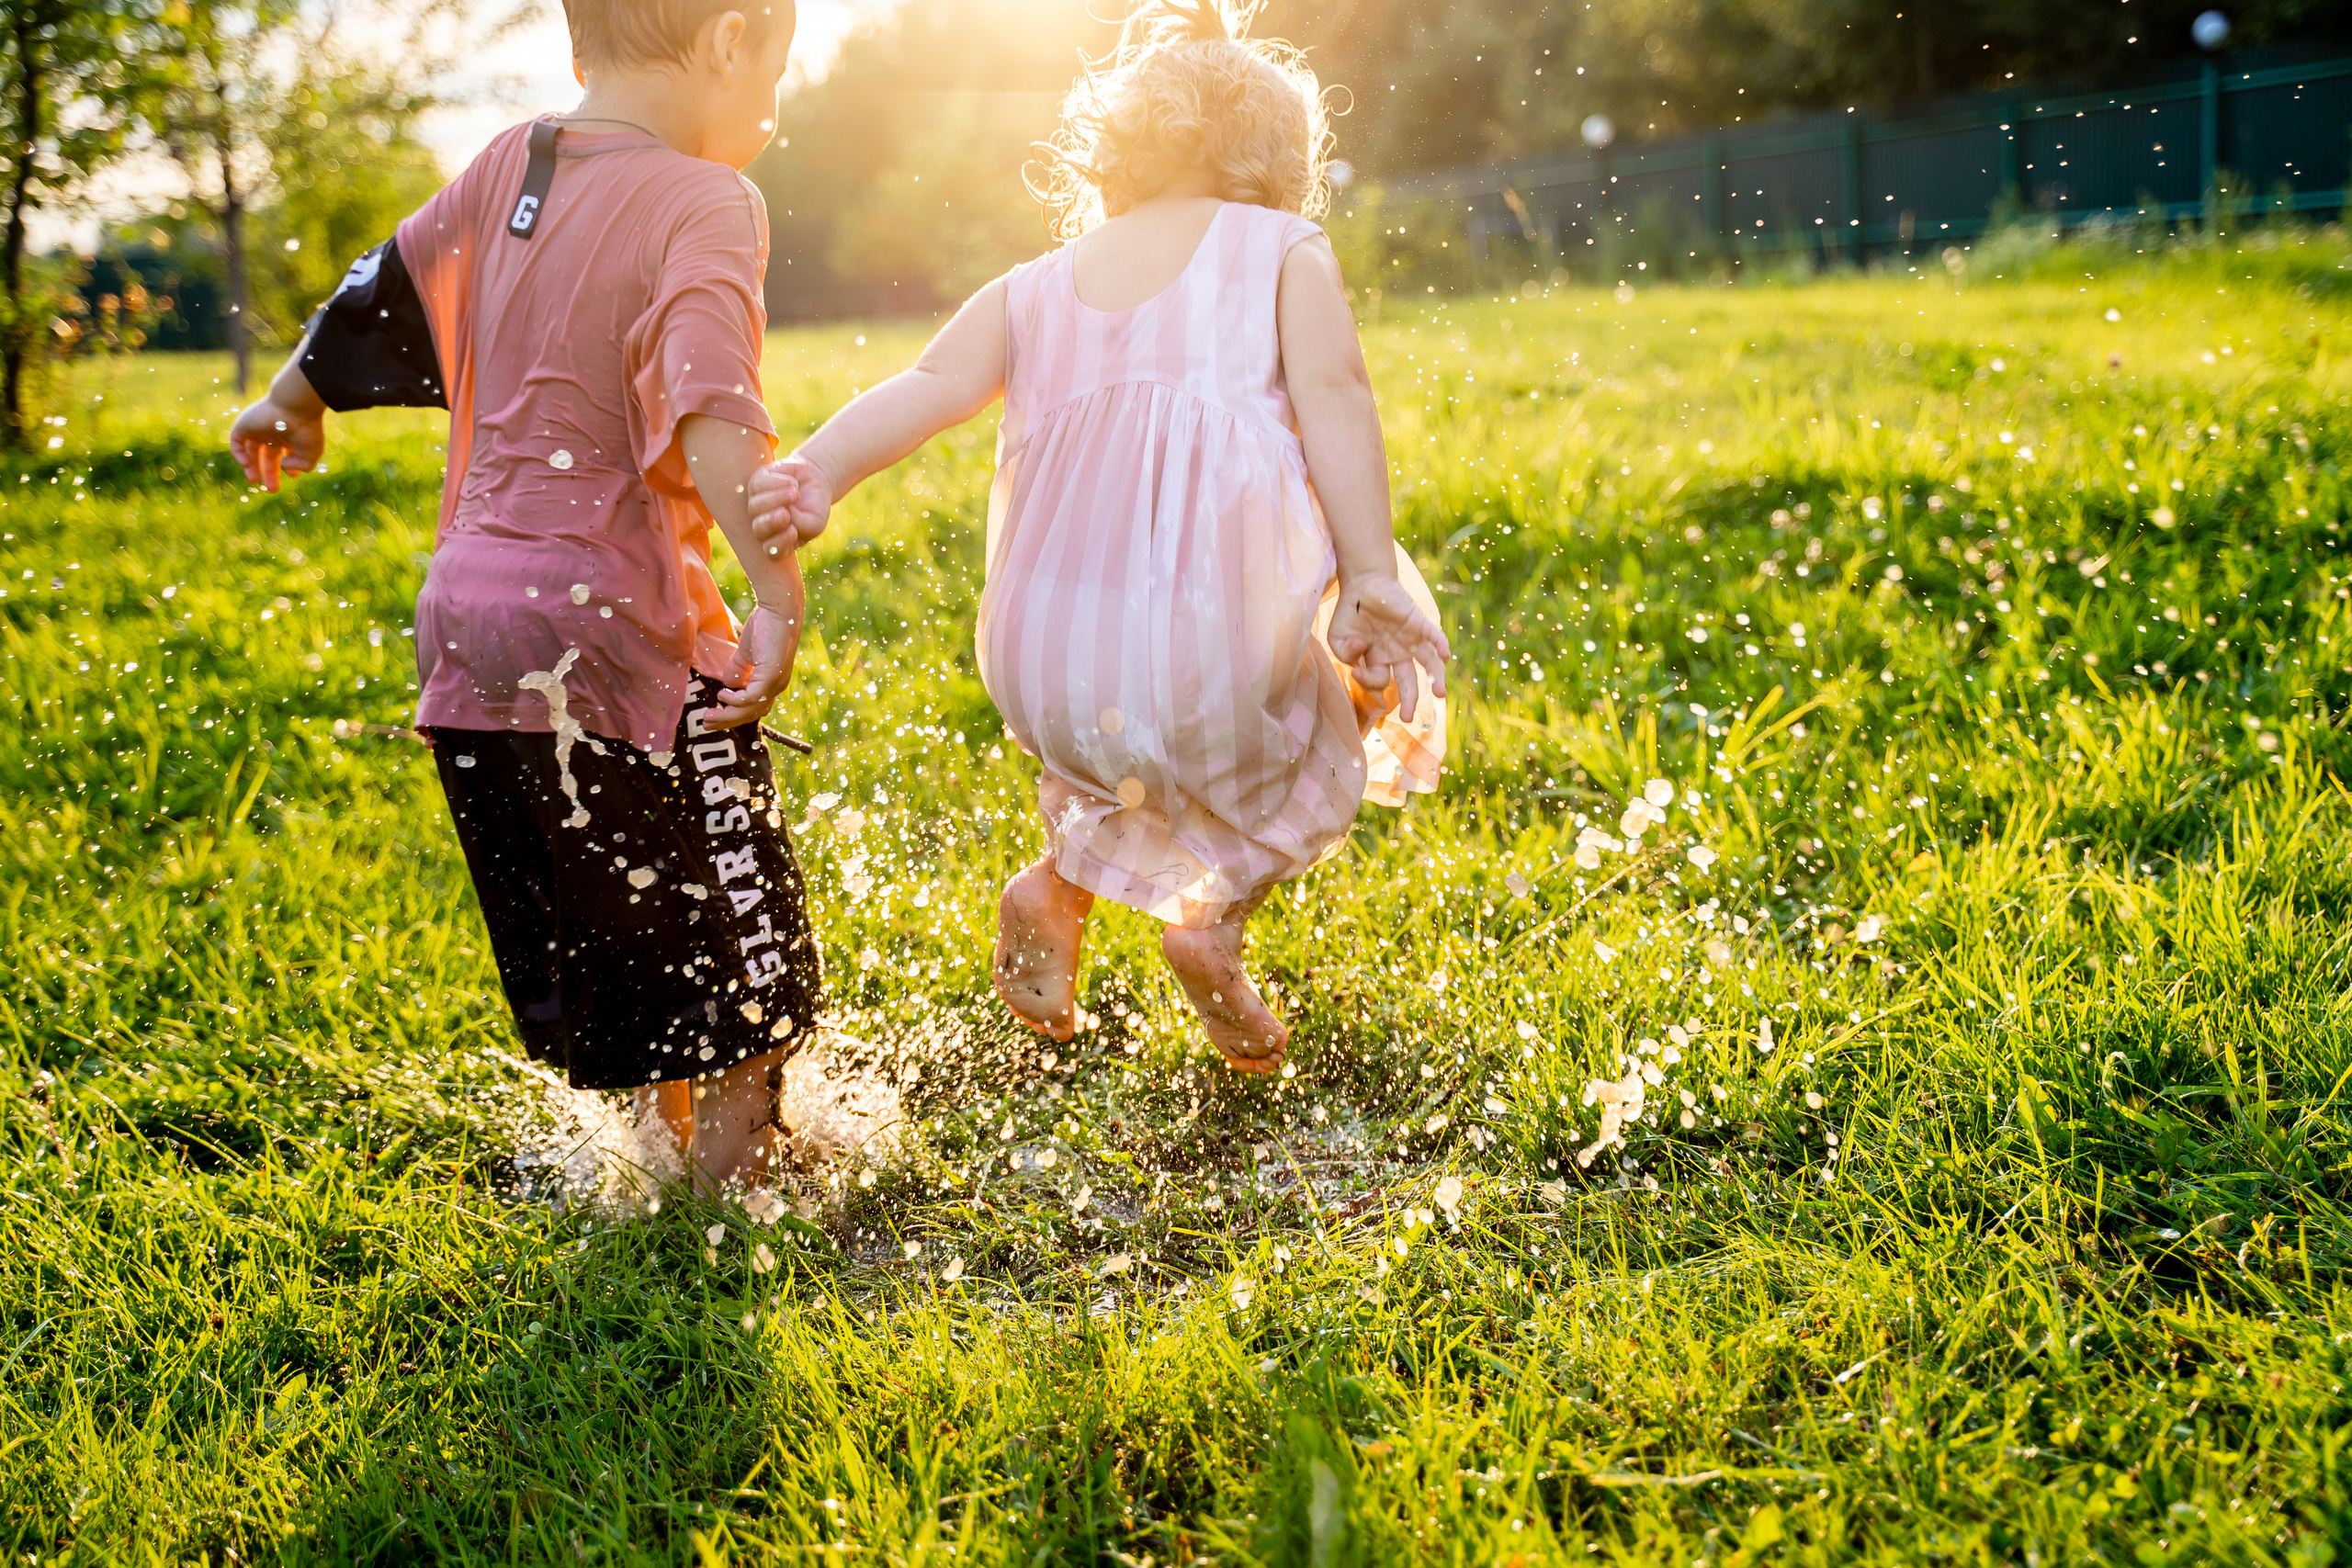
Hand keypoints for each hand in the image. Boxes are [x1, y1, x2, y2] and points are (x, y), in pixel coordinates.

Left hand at [228, 394, 325, 491]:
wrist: (295, 407)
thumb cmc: (306, 430)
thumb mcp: (311, 455)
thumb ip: (302, 466)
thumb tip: (283, 466)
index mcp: (291, 436)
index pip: (286, 453)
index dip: (289, 467)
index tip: (293, 475)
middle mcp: (274, 432)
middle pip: (267, 455)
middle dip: (269, 472)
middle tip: (271, 489)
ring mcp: (259, 428)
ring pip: (251, 449)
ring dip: (251, 466)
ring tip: (254, 480)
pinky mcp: (244, 424)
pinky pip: (237, 441)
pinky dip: (239, 454)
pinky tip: (246, 464)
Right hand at [701, 602, 800, 729]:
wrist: (778, 610)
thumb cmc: (765, 626)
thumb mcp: (746, 653)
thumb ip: (737, 669)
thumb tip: (726, 685)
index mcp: (771, 683)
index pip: (753, 708)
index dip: (733, 716)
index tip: (713, 717)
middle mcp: (776, 687)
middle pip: (750, 714)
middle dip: (726, 721)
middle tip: (706, 723)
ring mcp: (775, 683)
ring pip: (749, 710)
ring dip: (727, 716)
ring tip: (709, 715)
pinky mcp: (771, 675)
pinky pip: (751, 697)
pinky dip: (735, 701)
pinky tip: (722, 696)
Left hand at [746, 453, 833, 555]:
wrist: (818, 482)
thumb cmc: (815, 507)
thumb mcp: (816, 522)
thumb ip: (801, 525)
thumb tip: (783, 510)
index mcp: (779, 541)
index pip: (771, 551)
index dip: (779, 542)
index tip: (794, 531)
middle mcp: (764, 524)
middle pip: (758, 529)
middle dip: (770, 522)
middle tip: (785, 514)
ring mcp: (757, 504)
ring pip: (755, 506)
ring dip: (777, 499)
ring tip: (795, 494)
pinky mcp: (757, 483)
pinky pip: (758, 485)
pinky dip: (778, 483)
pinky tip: (792, 483)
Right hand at [1325, 571, 1451, 723]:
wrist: (1362, 583)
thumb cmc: (1350, 613)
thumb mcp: (1338, 638)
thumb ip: (1345, 654)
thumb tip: (1361, 651)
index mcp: (1379, 661)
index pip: (1379, 681)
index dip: (1368, 681)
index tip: (1357, 670)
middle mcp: (1398, 654)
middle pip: (1409, 681)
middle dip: (1410, 700)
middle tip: (1409, 719)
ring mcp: (1409, 639)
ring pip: (1428, 663)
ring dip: (1436, 678)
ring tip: (1440, 695)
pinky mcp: (1417, 622)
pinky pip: (1432, 635)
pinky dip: (1440, 644)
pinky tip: (1445, 655)